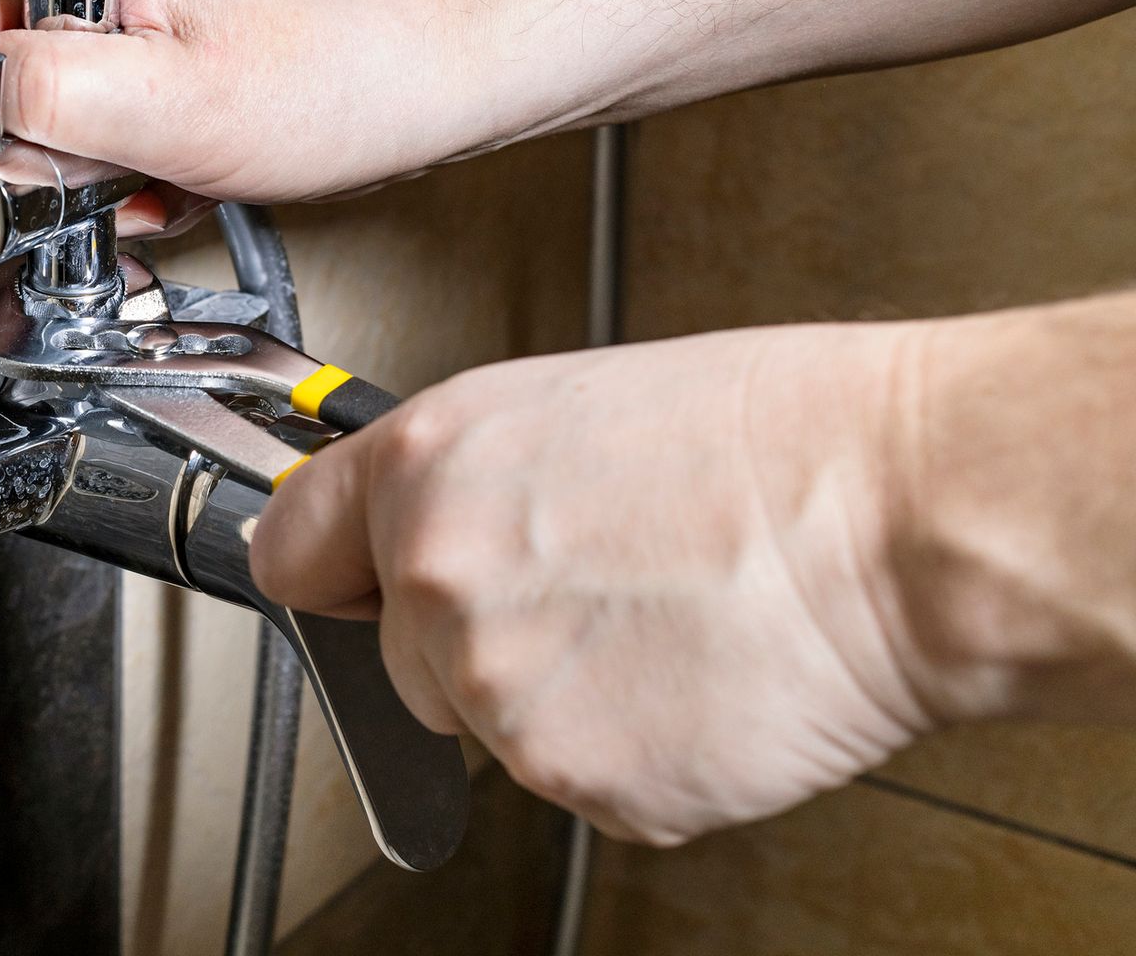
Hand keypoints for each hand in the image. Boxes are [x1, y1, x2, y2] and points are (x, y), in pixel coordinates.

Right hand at [0, 0, 479, 230]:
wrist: (412, 91)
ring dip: (90, 178)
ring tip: (160, 173)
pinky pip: (88, 142)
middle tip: (115, 170)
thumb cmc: (327, 80)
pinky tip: (177, 179)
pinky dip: (127, 180)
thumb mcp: (171, 102)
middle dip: (39, 158)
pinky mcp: (142, 67)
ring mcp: (113, 21)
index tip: (36, 158)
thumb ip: (44, 94)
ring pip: (33, 127)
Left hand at [250, 322, 941, 845]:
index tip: (347, 585)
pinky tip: (695, 678)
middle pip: (398, 658)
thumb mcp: (570, 408)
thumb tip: (416, 529)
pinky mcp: (576, 780)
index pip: (291, 547)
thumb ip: (461, 482)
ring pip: (492, 726)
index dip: (333, 570)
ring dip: (564, 699)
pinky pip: (578, 782)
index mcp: (426, 466)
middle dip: (475, 643)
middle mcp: (437, 577)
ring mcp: (499, 690)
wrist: (900, 518)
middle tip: (595, 592)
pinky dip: (634, 752)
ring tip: (664, 622)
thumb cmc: (773, 441)